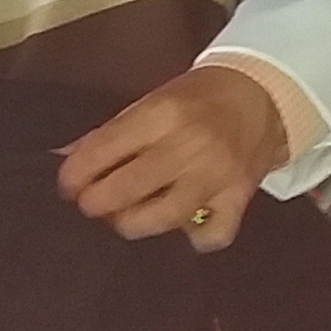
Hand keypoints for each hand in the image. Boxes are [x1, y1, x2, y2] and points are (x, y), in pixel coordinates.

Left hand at [58, 65, 287, 249]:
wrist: (263, 93)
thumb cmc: (198, 97)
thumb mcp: (152, 101)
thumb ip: (112, 133)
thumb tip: (68, 158)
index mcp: (162, 112)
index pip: (104, 149)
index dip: (76, 173)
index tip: (67, 185)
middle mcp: (188, 144)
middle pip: (126, 189)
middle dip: (95, 203)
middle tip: (90, 204)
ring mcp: (215, 175)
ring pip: (161, 218)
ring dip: (132, 223)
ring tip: (124, 217)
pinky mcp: (238, 197)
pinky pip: (211, 235)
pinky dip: (193, 238)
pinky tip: (182, 226)